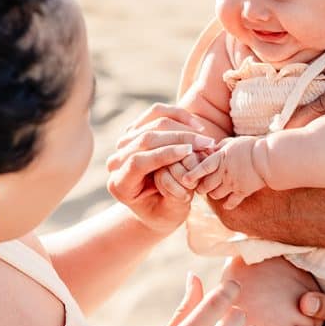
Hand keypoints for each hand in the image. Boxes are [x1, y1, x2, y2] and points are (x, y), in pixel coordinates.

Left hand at [107, 115, 215, 231]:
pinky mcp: (137, 129)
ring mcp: (125, 142)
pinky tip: (197, 127)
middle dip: (179, 138)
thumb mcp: (172, 212)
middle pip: (145, 138)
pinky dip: (179, 115)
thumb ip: (176, 196)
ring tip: (205, 138)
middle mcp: (117, 161)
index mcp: (120, 185)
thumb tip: (185, 174)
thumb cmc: (166, 213)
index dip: (164, 154)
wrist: (156, 206)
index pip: (138, 162)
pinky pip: (157, 113)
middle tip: (207, 143)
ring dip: (183, 127)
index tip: (189, 152)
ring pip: (153, 122)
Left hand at [184, 136, 264, 209]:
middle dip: (200, 187)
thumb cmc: (252, 147)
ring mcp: (233, 184)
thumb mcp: (233, 143)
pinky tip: (226, 204)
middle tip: (199, 187)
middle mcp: (224, 173)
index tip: (185, 179)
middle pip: (205, 185)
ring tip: (213, 192)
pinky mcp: (243, 192)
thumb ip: (220, 147)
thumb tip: (210, 148)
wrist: (270, 158)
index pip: (202, 168)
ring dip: (213, 195)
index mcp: (220, 158)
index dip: (192, 174)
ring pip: (215, 195)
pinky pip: (232, 202)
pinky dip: (228, 204)